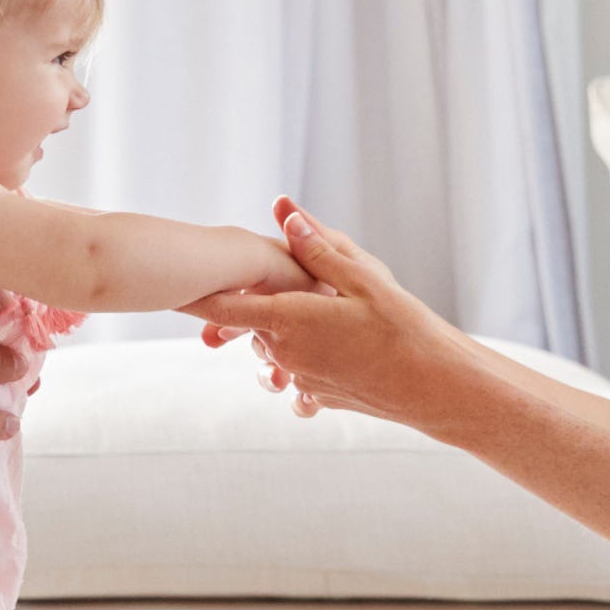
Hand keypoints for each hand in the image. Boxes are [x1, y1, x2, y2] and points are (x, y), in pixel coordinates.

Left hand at [181, 201, 469, 427]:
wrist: (438, 389)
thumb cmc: (407, 329)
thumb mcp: (366, 279)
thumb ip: (318, 247)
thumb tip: (283, 211)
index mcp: (291, 320)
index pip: (224, 307)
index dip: (195, 294)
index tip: (172, 285)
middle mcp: (286, 354)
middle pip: (252, 325)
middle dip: (258, 306)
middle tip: (294, 288)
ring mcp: (300, 380)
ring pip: (273, 349)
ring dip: (286, 334)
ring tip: (329, 320)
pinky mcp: (318, 397)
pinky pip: (296, 376)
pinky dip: (306, 363)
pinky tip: (336, 354)